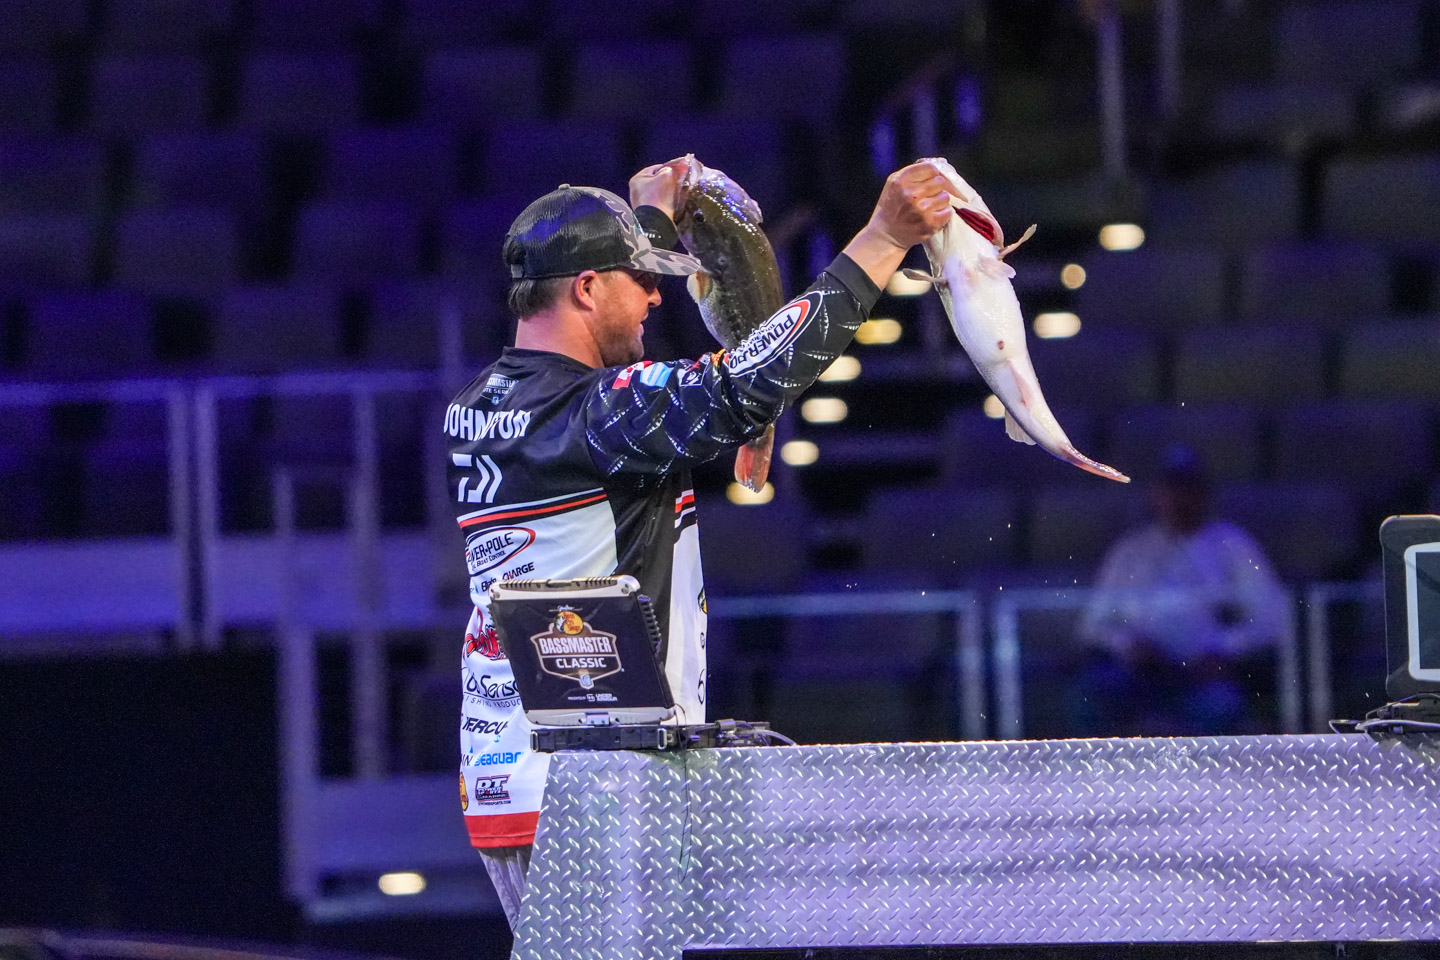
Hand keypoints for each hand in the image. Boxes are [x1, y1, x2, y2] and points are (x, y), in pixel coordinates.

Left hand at [629, 157, 689, 220]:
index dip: (669, 168)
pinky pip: (658, 203)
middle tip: (680, 182)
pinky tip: (673, 203)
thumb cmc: (659, 196)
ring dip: (668, 192)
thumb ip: (674, 169)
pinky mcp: (646, 213)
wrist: (655, 223)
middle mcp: (635, 190)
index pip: (656, 168)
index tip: (679, 172)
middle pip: (656, 181)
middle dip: (669, 181)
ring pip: (658, 192)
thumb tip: (682, 164)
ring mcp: (640, 203)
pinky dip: (665, 201)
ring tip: (678, 193)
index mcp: (637, 179)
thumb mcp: (667, 177)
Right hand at [840, 160, 956, 289]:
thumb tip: (939, 169)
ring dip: (939, 202)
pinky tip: (931, 217)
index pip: (931, 168)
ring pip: (945, 197)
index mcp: (901, 180)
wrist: (886, 235)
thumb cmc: (891, 207)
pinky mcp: (929, 223)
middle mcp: (911, 193)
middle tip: (927, 197)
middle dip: (936, 189)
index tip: (930, 181)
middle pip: (940, 182)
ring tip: (928, 208)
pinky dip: (942, 215)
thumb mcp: (894, 184)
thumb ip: (913, 173)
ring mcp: (921, 209)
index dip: (933, 174)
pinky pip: (947, 212)